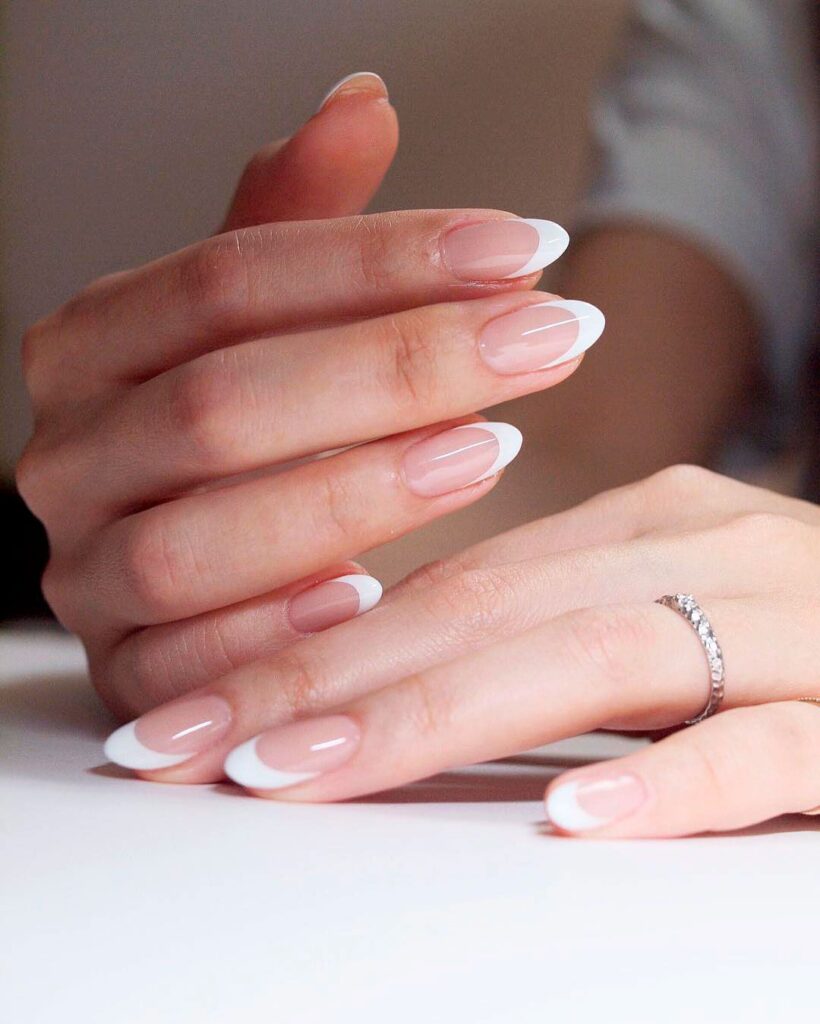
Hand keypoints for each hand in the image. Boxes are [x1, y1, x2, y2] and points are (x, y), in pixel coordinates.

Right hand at [18, 74, 596, 718]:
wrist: (197, 561)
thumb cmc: (249, 432)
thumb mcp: (261, 324)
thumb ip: (297, 224)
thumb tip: (361, 104)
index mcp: (92, 348)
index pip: (226, 282)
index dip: (382, 260)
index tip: (525, 247)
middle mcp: (69, 457)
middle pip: (219, 406)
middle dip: (396, 371)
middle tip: (546, 339)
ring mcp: (85, 573)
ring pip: (199, 539)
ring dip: (354, 496)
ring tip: (492, 449)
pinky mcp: (125, 672)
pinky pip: (190, 665)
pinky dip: (281, 635)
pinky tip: (375, 596)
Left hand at [106, 466, 819, 837]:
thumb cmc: (785, 635)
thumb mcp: (654, 607)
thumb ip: (540, 631)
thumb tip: (384, 674)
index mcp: (639, 527)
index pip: (448, 582)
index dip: (312, 644)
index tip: (192, 709)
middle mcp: (699, 552)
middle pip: (484, 611)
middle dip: (323, 680)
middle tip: (189, 742)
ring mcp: (786, 626)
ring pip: (590, 658)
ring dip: (434, 715)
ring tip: (302, 768)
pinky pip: (762, 745)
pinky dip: (672, 777)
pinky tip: (575, 815)